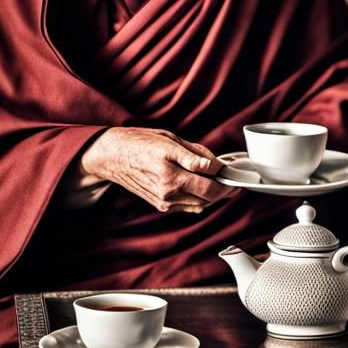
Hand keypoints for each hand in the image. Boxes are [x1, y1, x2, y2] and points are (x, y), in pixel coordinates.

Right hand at [79, 127, 232, 213]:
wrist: (113, 155)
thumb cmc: (141, 143)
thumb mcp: (171, 140)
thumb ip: (196, 154)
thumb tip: (216, 164)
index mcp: (170, 174)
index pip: (210, 186)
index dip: (227, 180)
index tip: (234, 173)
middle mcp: (167, 192)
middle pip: (208, 198)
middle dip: (225, 190)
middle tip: (233, 180)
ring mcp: (163, 201)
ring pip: (200, 205)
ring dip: (214, 196)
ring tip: (222, 183)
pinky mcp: (160, 205)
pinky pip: (189, 207)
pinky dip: (201, 199)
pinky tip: (205, 188)